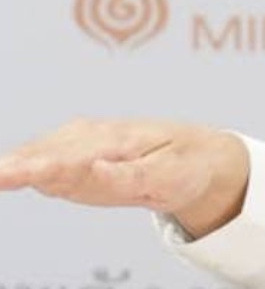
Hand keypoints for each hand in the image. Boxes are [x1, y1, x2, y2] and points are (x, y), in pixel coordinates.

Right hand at [0, 118, 249, 238]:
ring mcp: (80, 143)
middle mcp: (94, 137)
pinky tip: (5, 173)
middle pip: (49, 154)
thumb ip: (129, 177)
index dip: (42, 167)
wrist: (194, 154)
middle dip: (18, 166)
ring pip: (41, 154)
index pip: (75, 157)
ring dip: (15, 165)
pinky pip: (41, 159)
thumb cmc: (184, 165)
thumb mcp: (168, 176)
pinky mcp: (72, 154)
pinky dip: (20, 166)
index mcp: (120, 140)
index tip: (13, 172)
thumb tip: (95, 169)